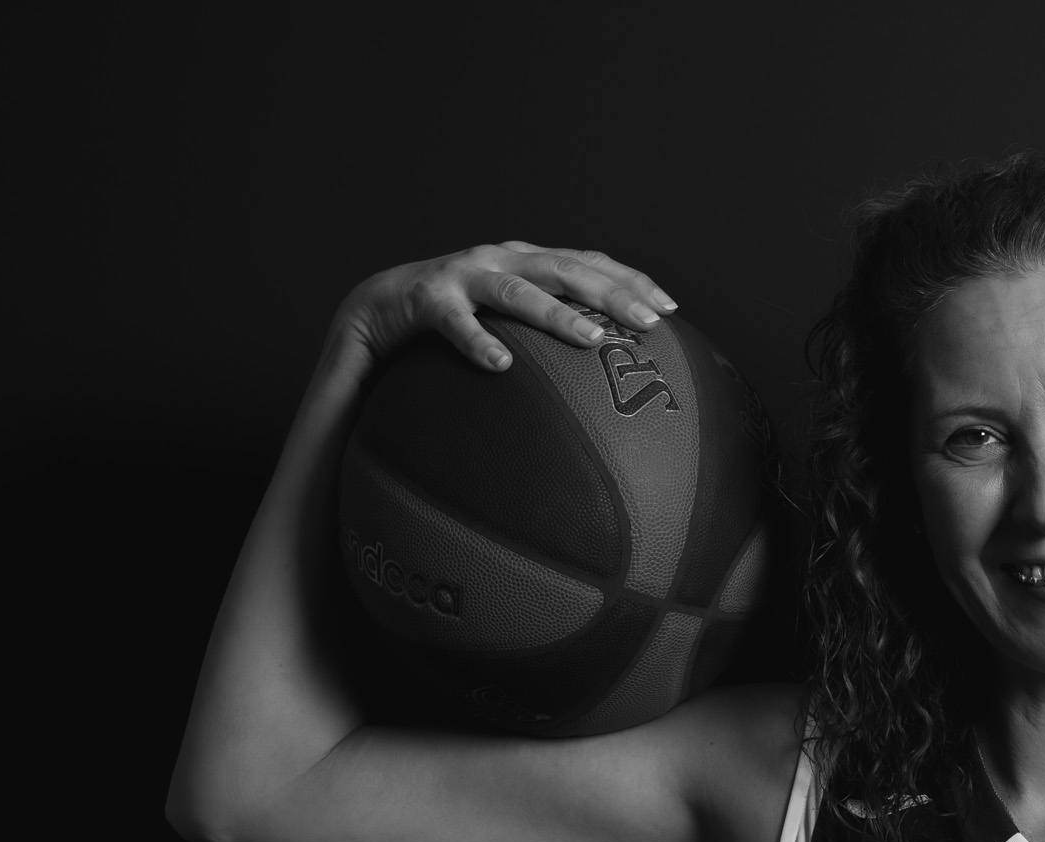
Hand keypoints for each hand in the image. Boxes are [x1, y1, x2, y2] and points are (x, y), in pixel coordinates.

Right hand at [321, 241, 678, 383]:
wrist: (374, 308)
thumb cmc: (453, 323)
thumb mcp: (506, 322)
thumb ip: (546, 337)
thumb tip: (602, 380)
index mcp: (525, 261)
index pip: (588, 262)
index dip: (630, 279)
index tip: (670, 309)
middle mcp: (500, 259)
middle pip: (566, 268)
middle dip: (611, 291)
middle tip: (649, 322)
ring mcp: (463, 274)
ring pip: (516, 290)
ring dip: (556, 313)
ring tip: (590, 340)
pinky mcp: (425, 298)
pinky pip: (454, 322)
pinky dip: (477, 340)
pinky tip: (500, 366)